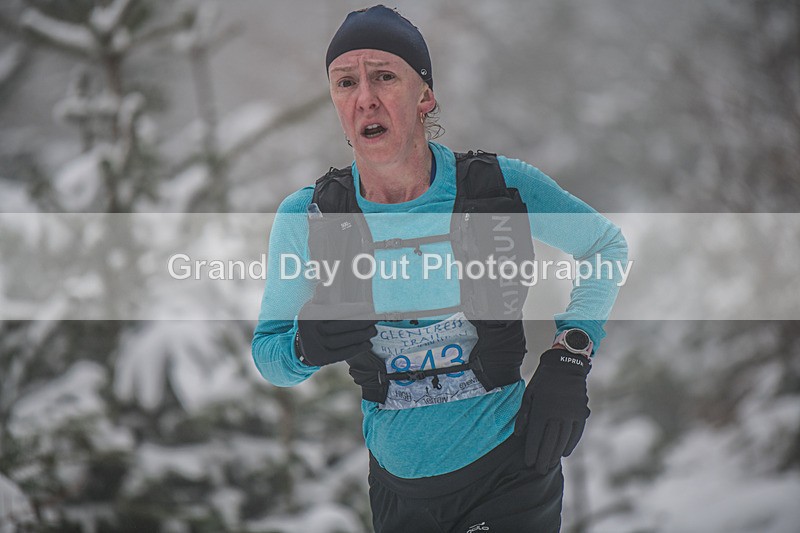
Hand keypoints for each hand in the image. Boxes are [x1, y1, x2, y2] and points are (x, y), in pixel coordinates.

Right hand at [296, 301, 376, 366]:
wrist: (303, 344)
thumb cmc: (315, 319)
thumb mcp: (315, 305)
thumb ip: (322, 295)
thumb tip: (324, 282)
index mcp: (311, 314)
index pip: (337, 311)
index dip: (355, 309)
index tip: (370, 307)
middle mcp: (310, 330)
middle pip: (341, 326)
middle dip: (361, 322)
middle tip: (375, 319)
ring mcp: (315, 346)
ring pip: (343, 341)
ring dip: (361, 336)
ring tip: (373, 331)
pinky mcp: (321, 359)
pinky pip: (342, 354)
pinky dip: (356, 349)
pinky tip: (367, 344)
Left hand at [514, 348, 590, 473]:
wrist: (565, 366)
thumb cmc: (542, 381)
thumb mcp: (528, 394)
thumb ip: (523, 415)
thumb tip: (519, 435)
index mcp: (541, 409)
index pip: (535, 436)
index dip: (531, 451)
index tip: (528, 462)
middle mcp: (556, 414)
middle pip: (549, 442)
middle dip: (543, 458)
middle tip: (539, 470)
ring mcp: (570, 414)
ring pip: (563, 440)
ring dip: (556, 454)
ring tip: (550, 464)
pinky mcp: (580, 413)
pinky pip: (576, 433)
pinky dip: (570, 444)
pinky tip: (564, 453)